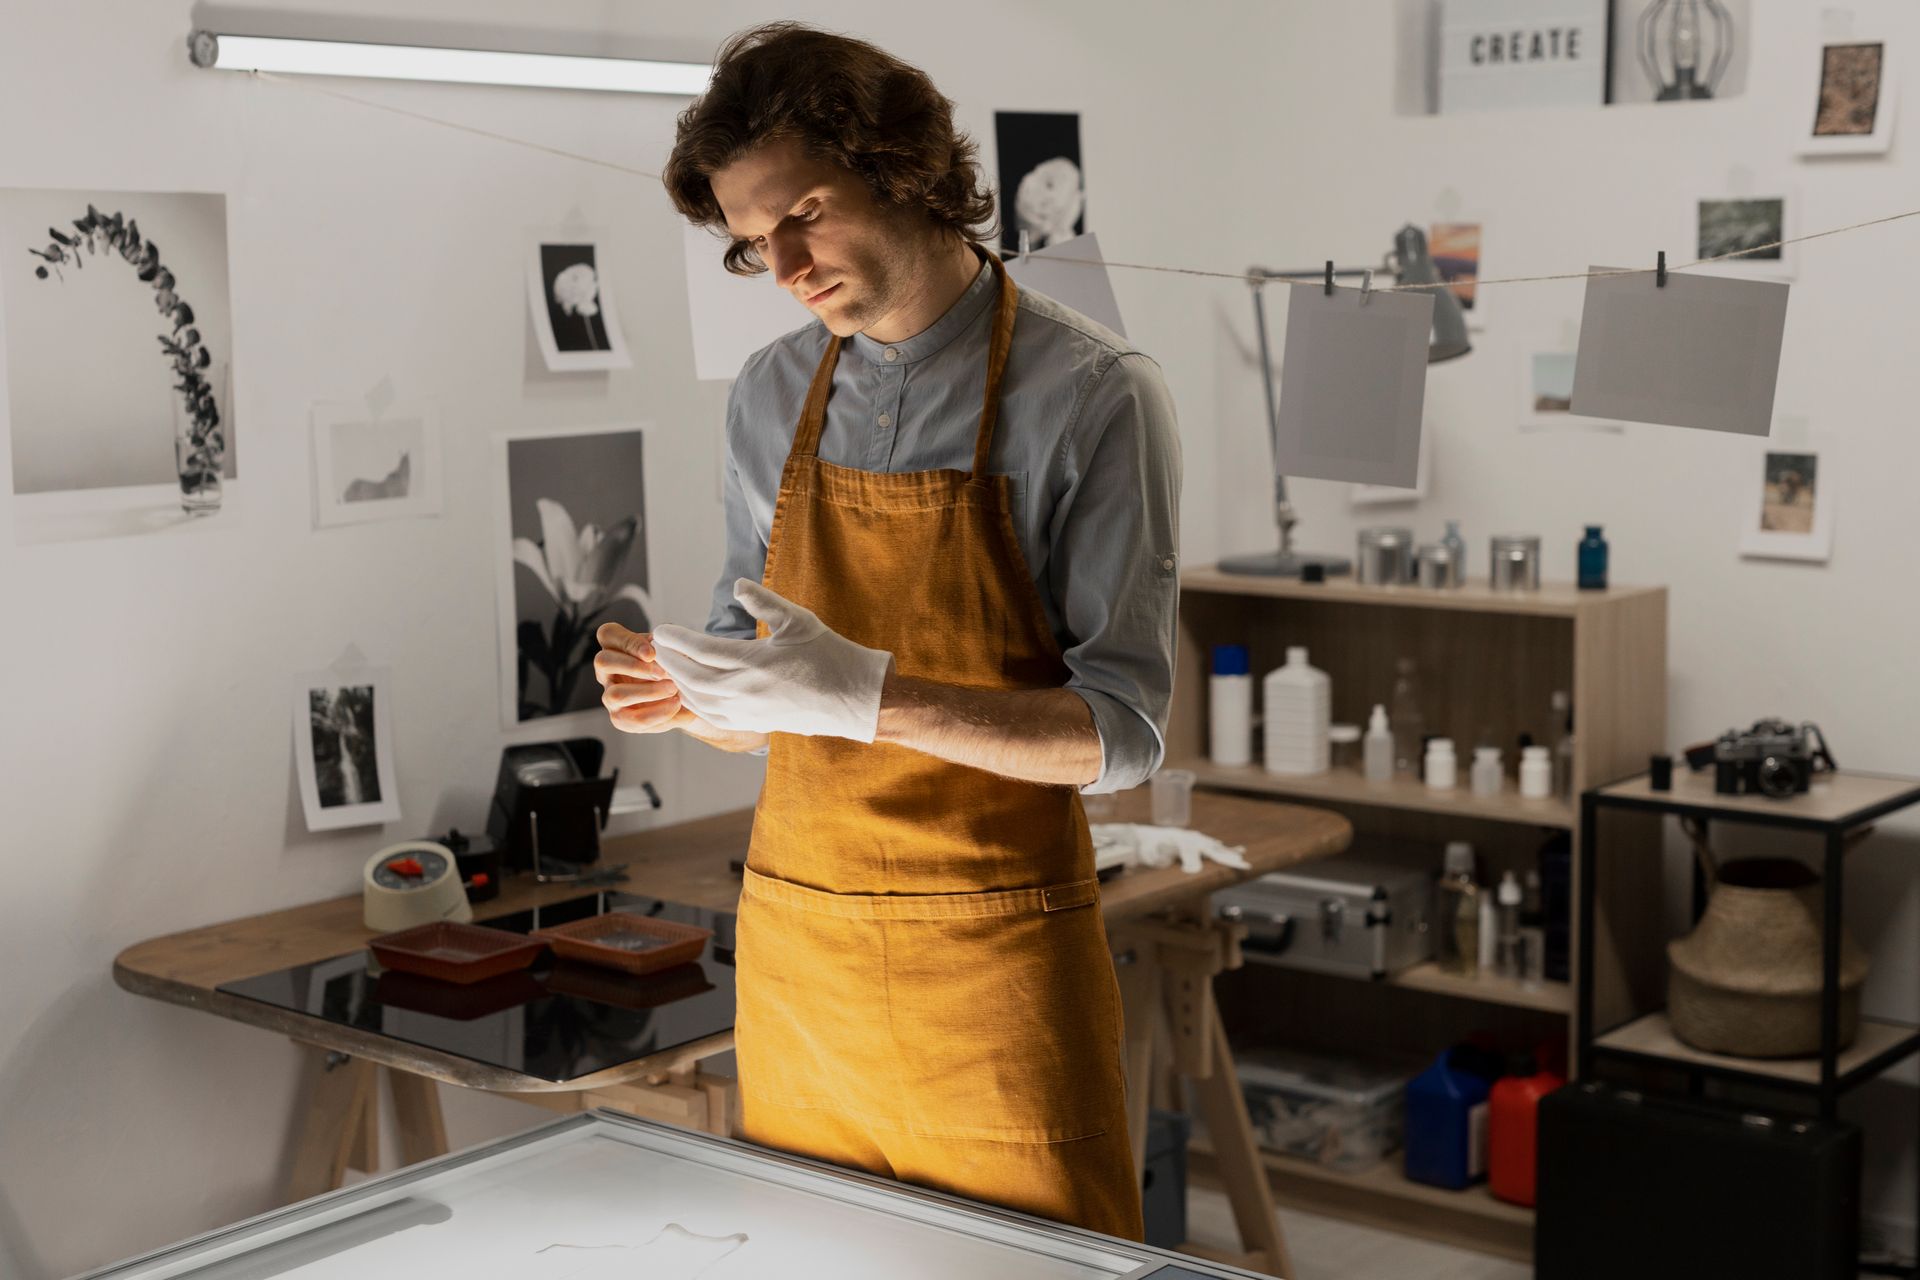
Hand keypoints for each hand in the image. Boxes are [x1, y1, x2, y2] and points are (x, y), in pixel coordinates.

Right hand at [594, 623, 695, 734]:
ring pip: (616, 694)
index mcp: (615, 647)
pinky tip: (675, 704)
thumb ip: (667, 647)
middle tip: (663, 672)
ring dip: (648, 691)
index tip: (652, 652)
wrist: (684, 699)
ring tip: (673, 688)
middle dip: (634, 667)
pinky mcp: (620, 718)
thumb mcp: (671, 653)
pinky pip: (633, 719)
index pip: (607, 634)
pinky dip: (658, 712)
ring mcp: (609, 696)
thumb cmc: (671, 668)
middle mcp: (606, 671)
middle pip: (603, 661)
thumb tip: (666, 648)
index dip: (628, 641)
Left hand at [650, 580, 894, 741]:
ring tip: (669, 667)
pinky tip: (690, 692)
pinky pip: (713, 716)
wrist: (855, 699)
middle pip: (692, 677)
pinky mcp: (755, 723)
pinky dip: (695, 703)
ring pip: (699, 699)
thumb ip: (764, 602)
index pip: (702, 649)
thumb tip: (736, 586)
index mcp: (756, 661)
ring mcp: (749, 711)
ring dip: (679, 682)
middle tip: (658, 646)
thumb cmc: (830, 655)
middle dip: (671, 661)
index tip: (662, 629)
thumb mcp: (799, 621)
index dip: (677, 639)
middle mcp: (747, 690)